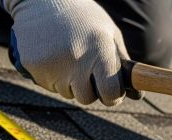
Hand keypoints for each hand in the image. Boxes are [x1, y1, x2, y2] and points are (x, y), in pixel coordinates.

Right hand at [4, 0, 127, 105]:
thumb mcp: (109, 33)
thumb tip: (138, 94)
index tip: (111, 91)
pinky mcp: (33, 65)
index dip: (113, 96)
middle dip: (89, 89)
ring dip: (70, 82)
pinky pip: (48, 85)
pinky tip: (53, 55)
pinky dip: (52, 76)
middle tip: (86, 70)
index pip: (110, 93)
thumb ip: (123, 64)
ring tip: (68, 56)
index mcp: (99, 50)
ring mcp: (52, 63)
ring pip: (67, 93)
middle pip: (87, 98)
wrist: (42, 0)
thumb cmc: (83, 18)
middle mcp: (76, 59)